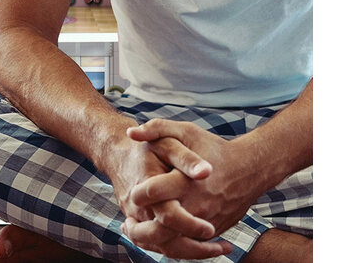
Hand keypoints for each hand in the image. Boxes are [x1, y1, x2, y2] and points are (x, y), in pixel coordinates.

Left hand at [122, 118, 266, 256]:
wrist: (248, 169)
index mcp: (186, 180)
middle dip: (140, 229)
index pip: (153, 192)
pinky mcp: (213, 231)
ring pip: (175, 244)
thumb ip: (157, 129)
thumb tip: (130, 133)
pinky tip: (155, 239)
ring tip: (135, 233)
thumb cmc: (212, 147)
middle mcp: (196, 205)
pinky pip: (190, 247)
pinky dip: (170, 247)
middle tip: (127, 223)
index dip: (137, 194)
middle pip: (162, 227)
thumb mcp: (185, 131)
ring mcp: (206, 222)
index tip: (131, 193)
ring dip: (151, 243)